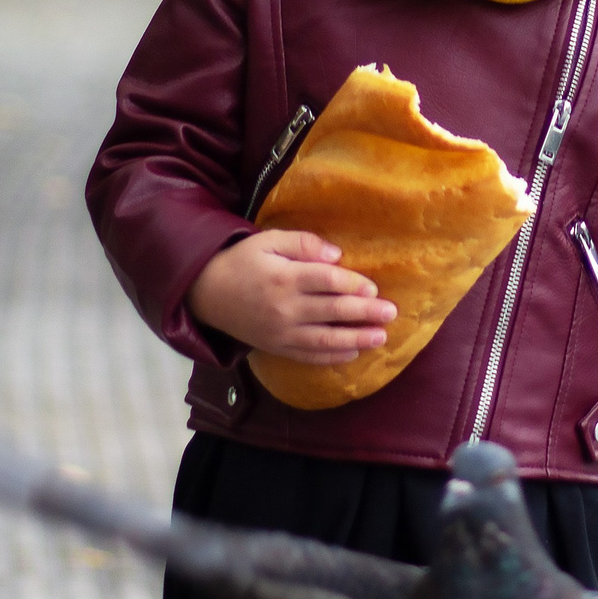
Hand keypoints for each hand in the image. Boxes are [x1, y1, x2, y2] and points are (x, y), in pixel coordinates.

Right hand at [188, 229, 395, 364]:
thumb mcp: (268, 240)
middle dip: (365, 314)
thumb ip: (303, 243)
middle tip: (391, 313)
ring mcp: (280, 332)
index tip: (374, 289)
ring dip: (356, 339)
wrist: (206, 293)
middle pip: (332, 312)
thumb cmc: (242, 261)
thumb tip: (336, 255)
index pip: (326, 281)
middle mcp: (284, 308)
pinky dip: (331, 358)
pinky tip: (353, 353)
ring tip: (381, 337)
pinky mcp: (276, 347)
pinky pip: (308, 356)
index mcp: (284, 277)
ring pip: (324, 340)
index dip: (353, 285)